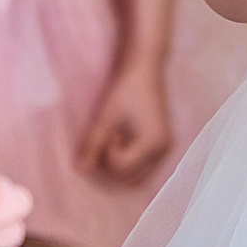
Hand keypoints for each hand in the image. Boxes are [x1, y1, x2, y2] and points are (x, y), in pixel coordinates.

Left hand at [75, 57, 172, 183]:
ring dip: (123, 164)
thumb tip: (80, 172)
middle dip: (116, 164)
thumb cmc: (126, 90)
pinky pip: (144, 166)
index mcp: (154, 143)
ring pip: (138, 175)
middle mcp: (165, 149)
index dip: (108, 152)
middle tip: (116, 136)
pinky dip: (131, 161)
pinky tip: (128, 140)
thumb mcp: (105, 118)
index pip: (121, 168)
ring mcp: (166, 147)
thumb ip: (92, 146)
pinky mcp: (163, 143)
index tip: (112, 130)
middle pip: (131, 178)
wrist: (146, 69)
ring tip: (121, 138)